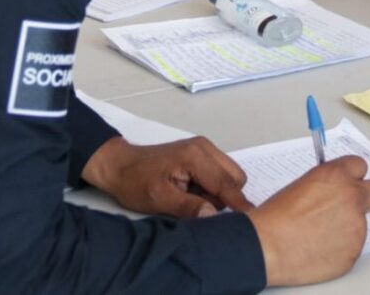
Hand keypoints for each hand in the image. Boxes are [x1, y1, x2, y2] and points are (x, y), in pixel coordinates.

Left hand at [81, 136, 251, 217]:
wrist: (119, 165)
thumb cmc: (135, 182)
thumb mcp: (159, 200)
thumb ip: (188, 207)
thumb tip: (214, 216)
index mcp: (195, 157)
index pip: (227, 184)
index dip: (239, 204)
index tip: (250, 221)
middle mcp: (205, 148)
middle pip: (235, 178)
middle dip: (226, 197)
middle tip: (200, 207)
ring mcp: (204, 149)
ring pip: (229, 176)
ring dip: (218, 192)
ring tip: (191, 198)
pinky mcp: (200, 153)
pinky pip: (219, 173)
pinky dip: (212, 186)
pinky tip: (191, 192)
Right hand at [248, 156, 369, 286]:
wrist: (268, 246)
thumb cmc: (276, 217)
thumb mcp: (302, 185)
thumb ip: (327, 184)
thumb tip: (334, 190)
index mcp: (337, 175)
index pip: (360, 165)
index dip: (353, 176)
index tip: (349, 182)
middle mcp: (352, 198)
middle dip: (367, 198)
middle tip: (350, 206)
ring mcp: (356, 226)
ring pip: (361, 223)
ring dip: (347, 226)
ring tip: (318, 233)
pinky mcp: (354, 251)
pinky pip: (352, 246)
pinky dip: (339, 247)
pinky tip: (318, 248)